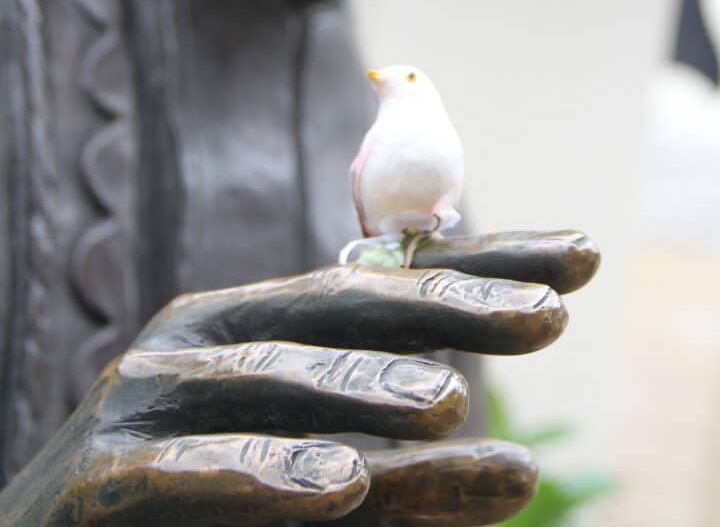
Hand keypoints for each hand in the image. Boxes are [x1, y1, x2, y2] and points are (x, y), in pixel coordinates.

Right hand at [0, 230, 597, 525]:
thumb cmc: (195, 515)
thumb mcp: (317, 489)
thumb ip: (405, 480)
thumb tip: (520, 469)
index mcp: (266, 327)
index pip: (388, 283)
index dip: (484, 264)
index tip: (583, 255)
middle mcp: (210, 337)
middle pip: (342, 308)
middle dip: (446, 308)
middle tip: (549, 316)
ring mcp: (148, 395)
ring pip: (269, 382)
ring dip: (357, 392)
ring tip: (448, 403)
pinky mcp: (99, 474)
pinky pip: (186, 470)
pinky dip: (259, 476)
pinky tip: (336, 490)